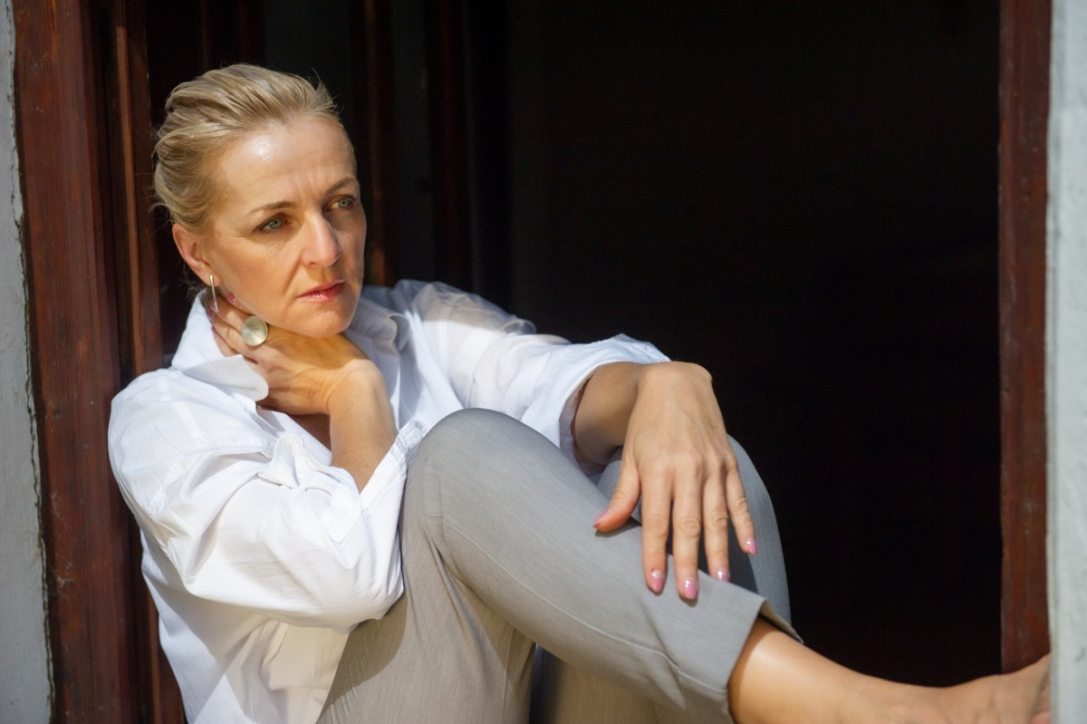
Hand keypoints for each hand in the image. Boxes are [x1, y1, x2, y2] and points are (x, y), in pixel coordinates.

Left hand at [207, 295, 378, 415]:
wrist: (349, 386)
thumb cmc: (341, 354)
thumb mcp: (314, 326)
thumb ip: (290, 319)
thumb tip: (272, 308)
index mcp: (278, 331)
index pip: (240, 311)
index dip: (226, 301)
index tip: (220, 293)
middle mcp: (265, 351)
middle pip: (230, 331)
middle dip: (217, 317)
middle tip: (208, 305)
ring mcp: (263, 374)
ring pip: (230, 355)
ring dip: (219, 340)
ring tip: (214, 327)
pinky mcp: (267, 394)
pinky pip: (241, 380)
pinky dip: (232, 368)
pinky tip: (228, 361)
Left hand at [592, 363, 754, 599]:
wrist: (677, 383)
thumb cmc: (646, 425)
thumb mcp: (630, 456)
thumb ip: (622, 494)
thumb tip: (600, 527)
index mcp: (658, 469)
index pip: (656, 521)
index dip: (654, 554)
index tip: (655, 584)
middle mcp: (688, 469)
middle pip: (689, 524)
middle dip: (689, 562)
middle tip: (689, 594)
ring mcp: (712, 466)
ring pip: (718, 516)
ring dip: (720, 551)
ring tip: (722, 582)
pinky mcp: (729, 463)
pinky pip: (739, 499)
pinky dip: (745, 524)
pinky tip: (748, 549)